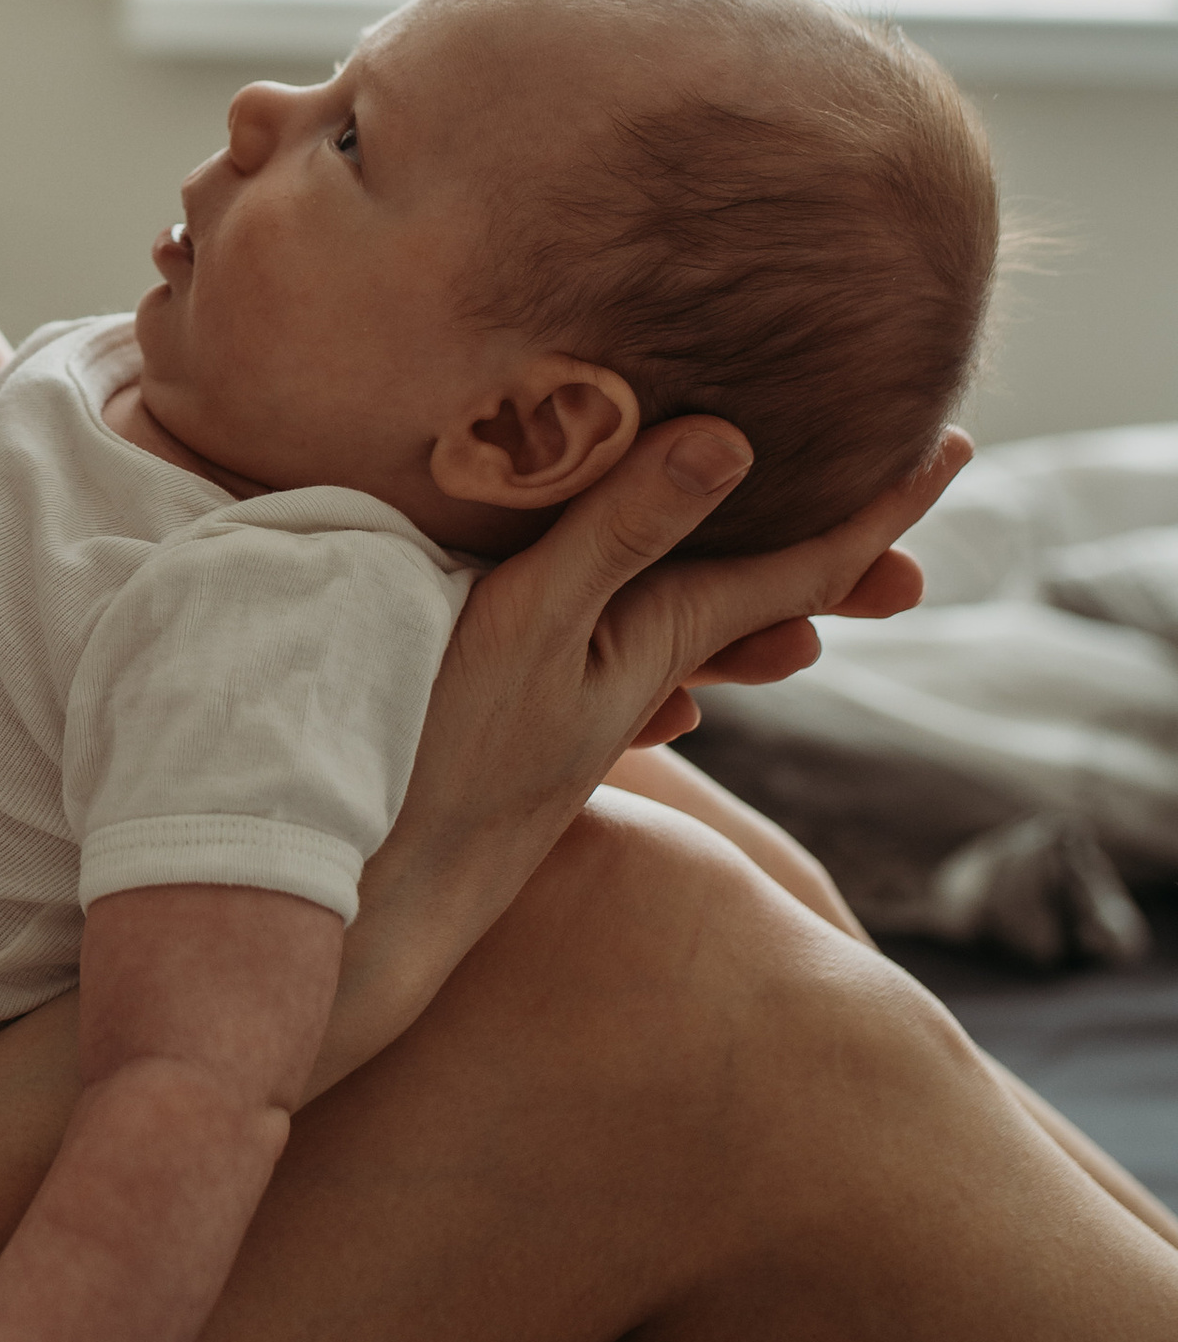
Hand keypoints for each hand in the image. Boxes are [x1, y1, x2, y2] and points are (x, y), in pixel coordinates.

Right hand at [321, 418, 970, 1089]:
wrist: (384, 899)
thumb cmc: (447, 755)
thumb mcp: (535, 620)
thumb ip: (623, 533)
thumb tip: (734, 442)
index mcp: (661, 635)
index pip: (803, 565)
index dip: (878, 506)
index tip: (956, 446)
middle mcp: (645, 673)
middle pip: (768, 602)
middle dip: (837, 561)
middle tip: (913, 532)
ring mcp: (593, 712)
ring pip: (702, 647)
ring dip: (760, 613)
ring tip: (815, 620)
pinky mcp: (538, 738)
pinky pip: (634, 691)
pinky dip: (671, 670)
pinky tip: (678, 701)